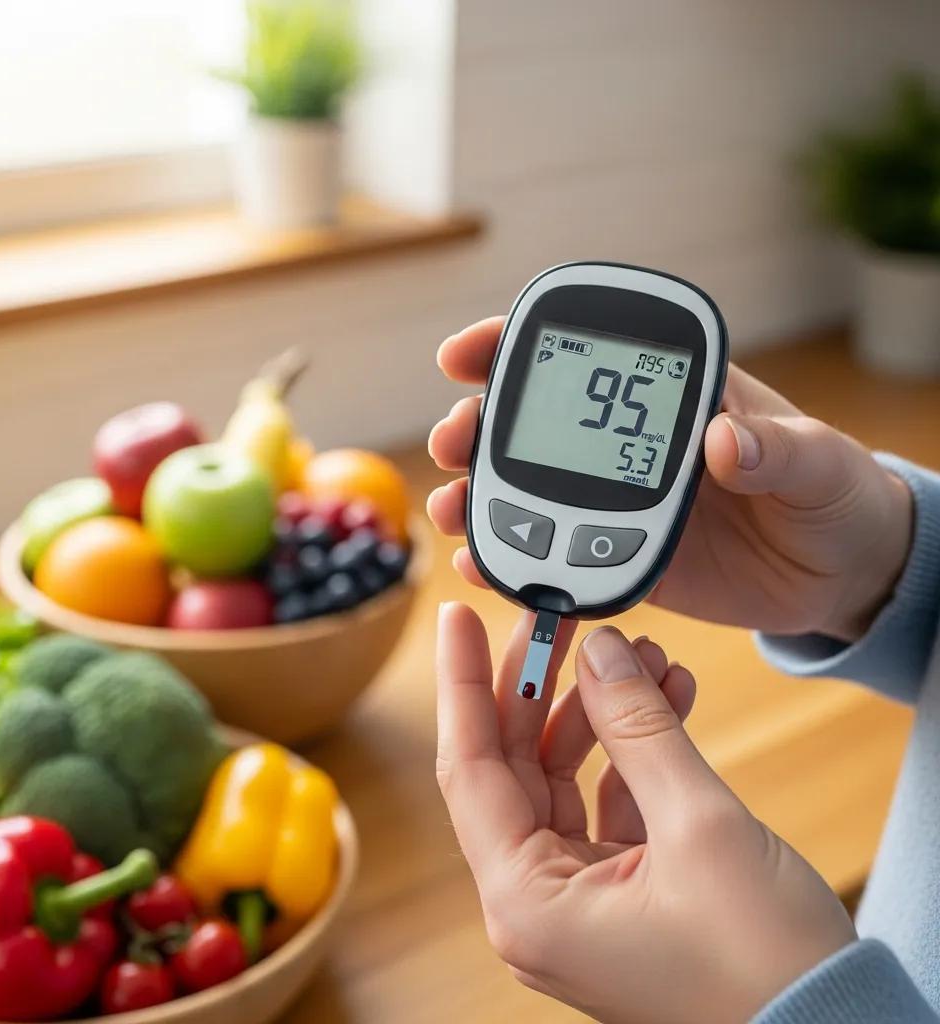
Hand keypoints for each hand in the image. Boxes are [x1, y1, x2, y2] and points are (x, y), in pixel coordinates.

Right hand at [428, 319, 912, 640]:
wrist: (838, 573)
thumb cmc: (834, 495)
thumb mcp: (819, 461)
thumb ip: (776, 448)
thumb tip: (723, 442)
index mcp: (674, 398)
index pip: (587, 356)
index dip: (516, 345)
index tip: (466, 354)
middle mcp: (630, 446)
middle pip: (535, 423)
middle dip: (479, 425)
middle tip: (454, 440)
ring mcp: (617, 502)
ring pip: (530, 489)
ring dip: (480, 494)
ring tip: (452, 509)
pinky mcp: (618, 555)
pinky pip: (555, 556)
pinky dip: (515, 561)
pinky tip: (482, 567)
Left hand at [436, 605, 855, 1022]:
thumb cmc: (765, 966)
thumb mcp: (698, 824)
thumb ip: (639, 727)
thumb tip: (603, 652)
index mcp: (526, 901)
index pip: (467, 767)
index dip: (463, 683)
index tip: (460, 619)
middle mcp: (536, 902)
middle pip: (513, 765)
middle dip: (541, 685)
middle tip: (561, 619)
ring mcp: (577, 898)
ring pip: (561, 776)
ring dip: (600, 711)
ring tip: (640, 654)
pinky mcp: (620, 892)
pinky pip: (607, 799)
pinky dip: (633, 749)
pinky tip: (666, 698)